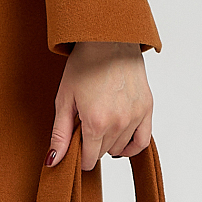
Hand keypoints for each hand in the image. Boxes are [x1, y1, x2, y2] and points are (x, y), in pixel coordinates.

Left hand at [47, 42, 151, 171]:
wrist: (109, 40)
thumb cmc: (84, 65)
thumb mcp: (64, 99)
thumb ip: (60, 134)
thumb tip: (54, 161)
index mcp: (96, 122)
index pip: (89, 159)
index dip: (78, 156)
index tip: (74, 146)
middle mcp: (119, 123)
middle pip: (103, 153)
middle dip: (91, 146)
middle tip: (84, 126)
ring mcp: (135, 116)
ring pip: (120, 148)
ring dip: (108, 143)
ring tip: (99, 123)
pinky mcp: (147, 108)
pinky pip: (142, 141)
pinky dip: (131, 146)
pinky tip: (120, 141)